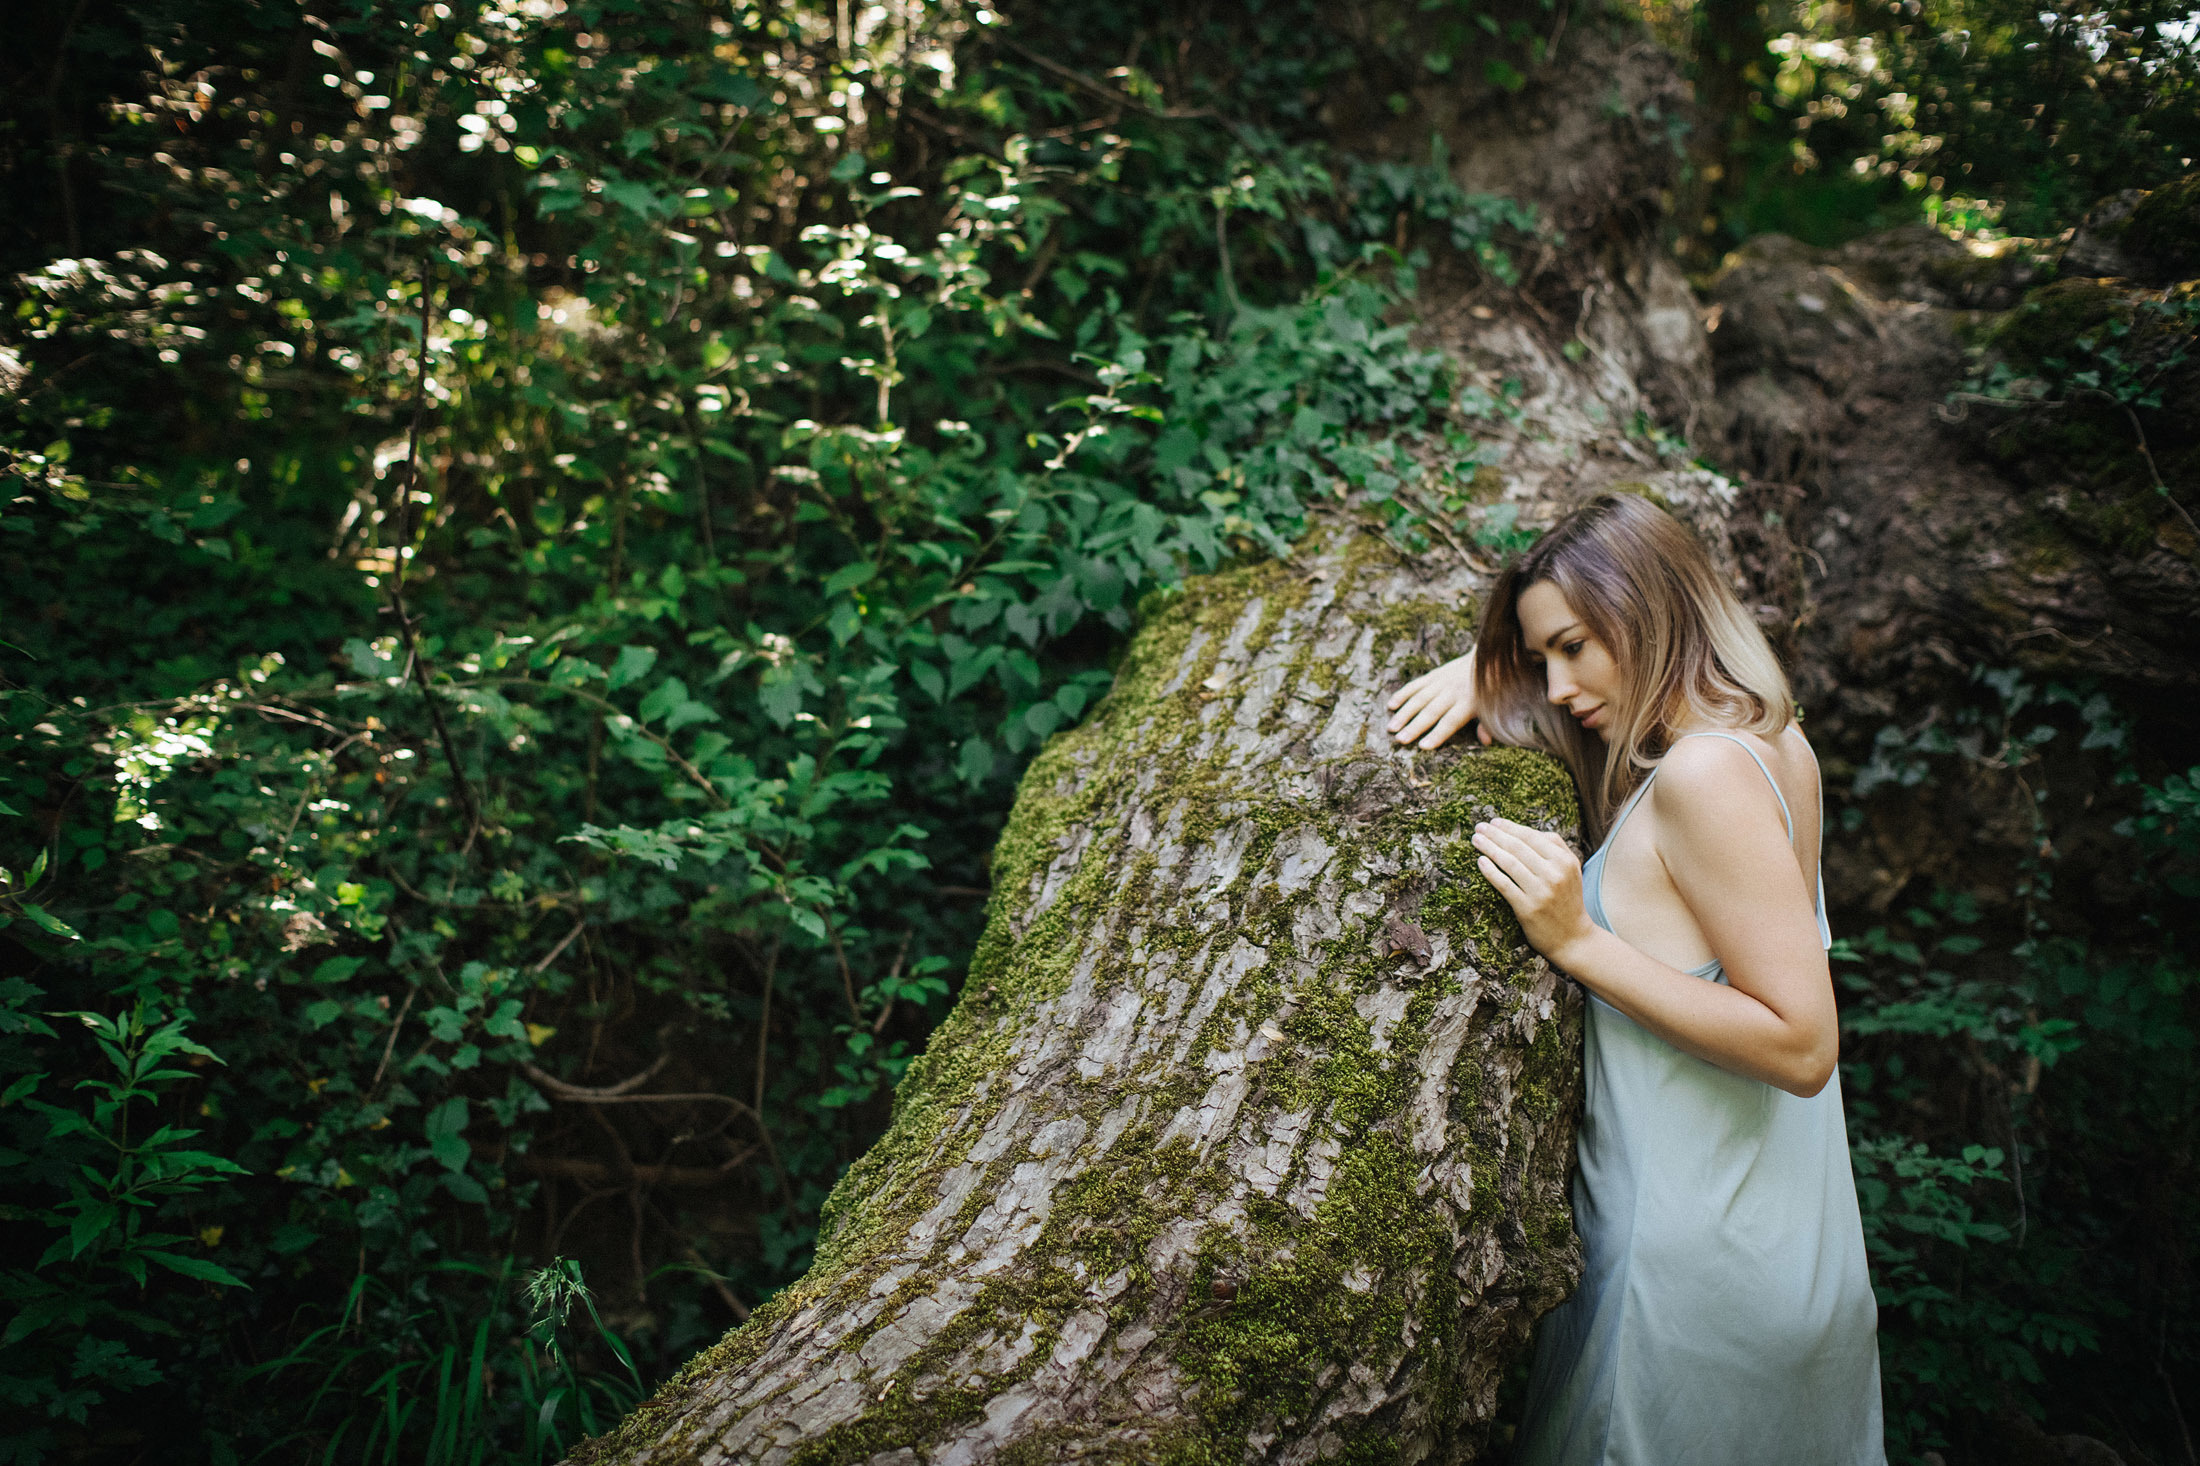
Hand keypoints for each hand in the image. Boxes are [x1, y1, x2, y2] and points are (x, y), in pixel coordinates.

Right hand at [1386, 650, 1491, 749]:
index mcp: (1468, 703)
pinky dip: (1402, 694)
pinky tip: (1391, 705)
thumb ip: (1486, 724)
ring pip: (1419, 698)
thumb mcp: (1490, 707)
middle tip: (1400, 739)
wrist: (1486, 658)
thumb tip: (1486, 741)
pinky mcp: (1434, 674)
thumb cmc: (1488, 690)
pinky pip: (1415, 684)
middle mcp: (1452, 692)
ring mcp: (1441, 682)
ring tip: (1392, 727)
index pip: (1450, 721)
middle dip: (1415, 726)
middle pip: (1431, 712)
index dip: (1437, 734)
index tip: (1423, 746)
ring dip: (1404, 713)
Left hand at [1471, 818, 1594, 962]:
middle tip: (1479, 827)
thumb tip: (1526, 831)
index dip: (1510, 827)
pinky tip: (1480, 861)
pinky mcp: (1528, 908)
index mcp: (1565, 861)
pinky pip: (1504, 885)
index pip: (1532, 837)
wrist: (1573, 938)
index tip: (1494, 822)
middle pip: (1518, 847)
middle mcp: (1554, 874)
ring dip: (1489, 848)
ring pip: (1509, 863)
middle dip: (1495, 834)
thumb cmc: (1568, 899)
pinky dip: (1490, 871)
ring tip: (1476, 840)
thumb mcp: (1571, 870)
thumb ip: (1556, 847)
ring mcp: (1541, 892)